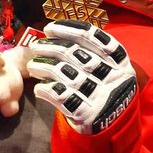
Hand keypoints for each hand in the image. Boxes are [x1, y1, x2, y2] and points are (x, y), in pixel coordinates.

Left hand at [29, 20, 136, 134]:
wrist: (116, 124)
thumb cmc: (106, 89)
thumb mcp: (110, 68)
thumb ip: (91, 52)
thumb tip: (57, 33)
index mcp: (119, 60)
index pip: (92, 36)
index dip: (68, 29)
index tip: (50, 28)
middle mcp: (112, 75)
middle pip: (75, 53)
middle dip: (51, 46)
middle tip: (35, 46)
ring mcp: (100, 95)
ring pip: (65, 73)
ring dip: (44, 67)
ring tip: (32, 66)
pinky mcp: (87, 113)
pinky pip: (61, 96)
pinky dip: (46, 90)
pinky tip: (39, 87)